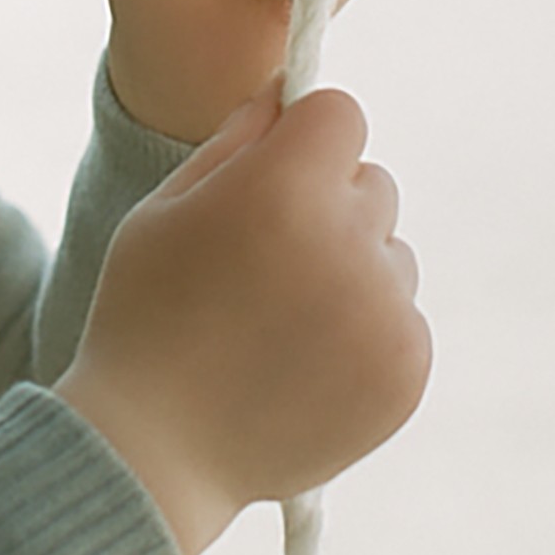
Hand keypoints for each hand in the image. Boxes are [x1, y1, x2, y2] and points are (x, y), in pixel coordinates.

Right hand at [55, 83, 429, 554]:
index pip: (342, 115)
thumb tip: (288, 99)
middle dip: (329, 205)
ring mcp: (386, 311)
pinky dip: (366, 335)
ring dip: (352, 272)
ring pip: (392, 255)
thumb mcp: (165, 208)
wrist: (154, 454)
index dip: (307, 136)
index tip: (277, 173)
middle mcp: (349, 242)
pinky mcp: (407, 369)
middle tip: (267, 263)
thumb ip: (237, 141)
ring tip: (281, 325)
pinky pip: (403, 319)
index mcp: (286, 188)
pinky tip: (306, 366)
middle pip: (373, 184)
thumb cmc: (146, 317)